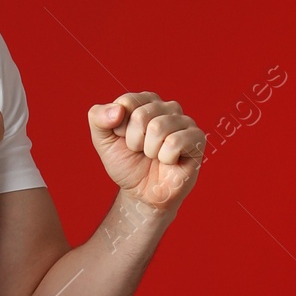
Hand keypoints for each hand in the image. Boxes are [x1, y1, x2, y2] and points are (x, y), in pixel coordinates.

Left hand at [89, 93, 204, 213]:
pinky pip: (174, 142)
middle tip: (141, 151)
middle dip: (134, 141)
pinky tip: (169, 161)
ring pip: (157, 127)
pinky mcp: (197, 138)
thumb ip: (98, 117)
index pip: (127, 102)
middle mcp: (167, 107)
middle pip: (141, 115)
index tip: (124, 139)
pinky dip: (165, 158)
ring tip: (155, 157)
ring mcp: (184, 122)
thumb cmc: (127, 164)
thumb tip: (118, 110)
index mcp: (146, 101)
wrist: (142, 194)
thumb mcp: (103, 140)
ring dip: (149, 151)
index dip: (120, 128)